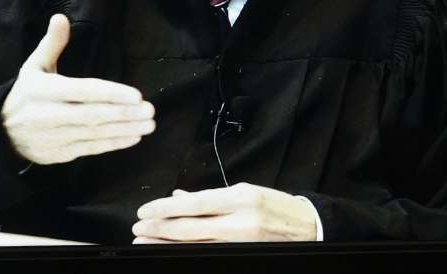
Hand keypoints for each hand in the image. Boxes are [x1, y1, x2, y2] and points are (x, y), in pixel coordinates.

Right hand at [1, 14, 154, 164]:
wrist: (1, 132)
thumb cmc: (26, 94)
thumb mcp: (33, 67)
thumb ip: (51, 44)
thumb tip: (61, 17)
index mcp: (43, 90)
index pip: (82, 91)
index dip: (110, 93)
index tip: (137, 95)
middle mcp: (48, 115)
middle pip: (92, 115)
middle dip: (123, 114)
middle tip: (150, 110)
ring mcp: (54, 137)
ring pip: (94, 134)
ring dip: (124, 129)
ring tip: (148, 124)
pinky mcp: (59, 154)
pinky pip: (90, 149)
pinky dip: (112, 144)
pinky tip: (132, 137)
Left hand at [131, 183, 316, 242]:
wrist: (309, 228)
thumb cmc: (277, 207)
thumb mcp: (247, 192)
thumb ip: (212, 197)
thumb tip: (179, 197)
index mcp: (241, 197)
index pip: (194, 203)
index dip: (165, 209)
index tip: (144, 211)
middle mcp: (241, 220)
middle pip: (190, 227)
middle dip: (159, 229)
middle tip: (137, 230)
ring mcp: (243, 241)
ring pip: (195, 245)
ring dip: (167, 244)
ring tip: (146, 243)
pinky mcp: (245, 254)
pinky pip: (209, 253)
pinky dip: (187, 251)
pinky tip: (172, 250)